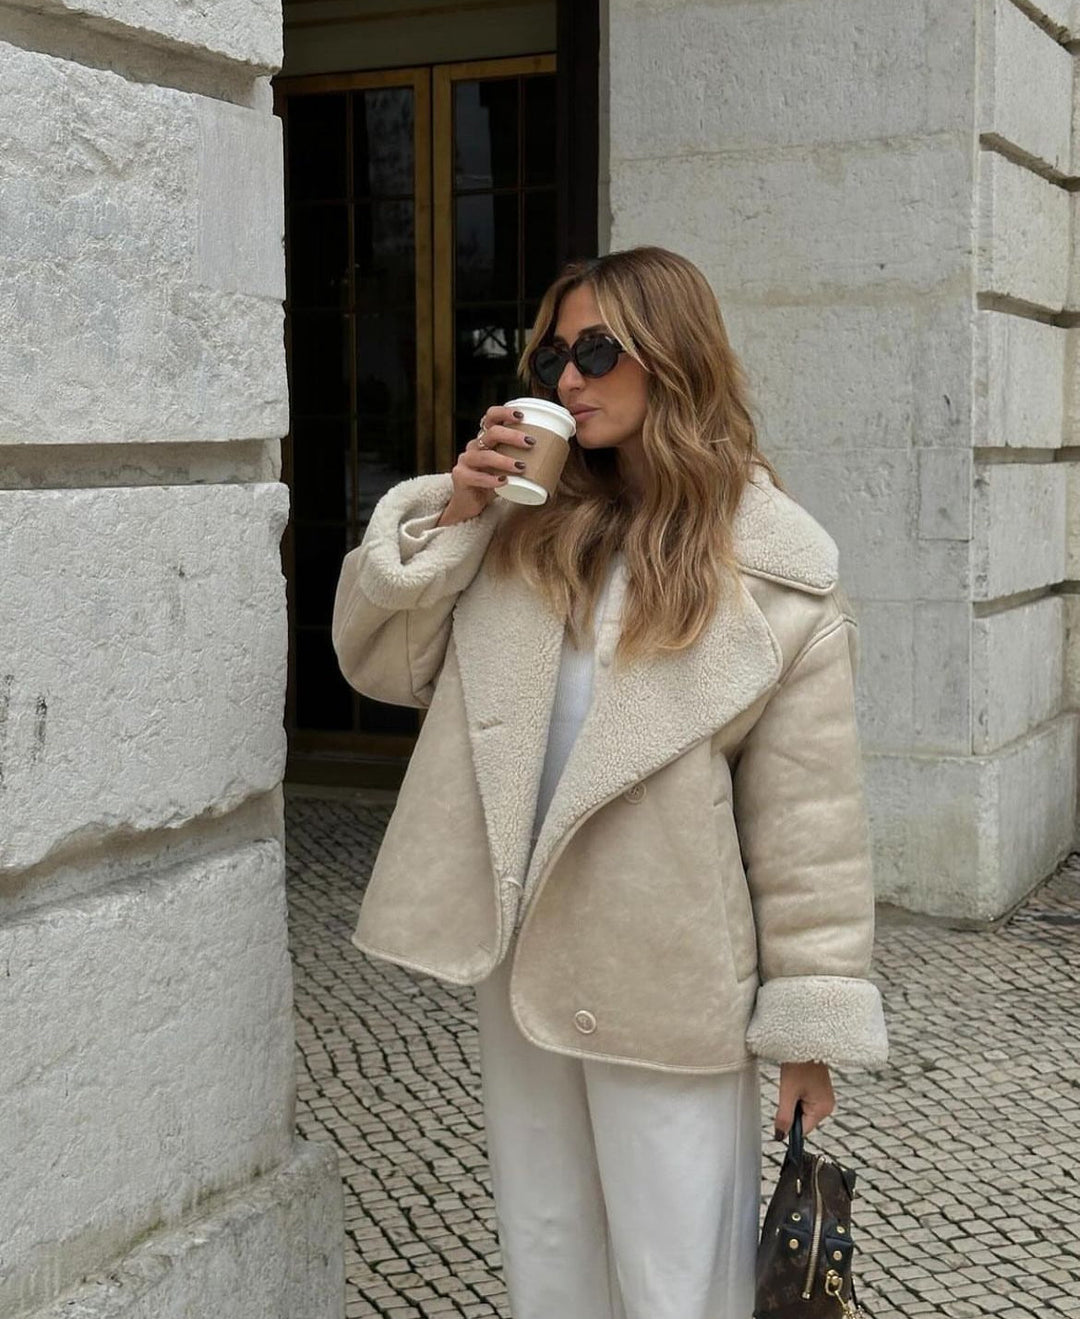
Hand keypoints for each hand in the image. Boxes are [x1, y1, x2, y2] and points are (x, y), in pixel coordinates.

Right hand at [438, 406, 534, 523]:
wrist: (471, 504)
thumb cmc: (494, 483)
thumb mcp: (508, 468)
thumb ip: (522, 459)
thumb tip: (556, 454)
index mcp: (486, 439)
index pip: (490, 417)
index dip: (504, 413)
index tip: (522, 416)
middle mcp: (474, 446)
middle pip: (491, 433)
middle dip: (512, 436)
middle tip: (531, 443)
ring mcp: (466, 460)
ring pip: (484, 455)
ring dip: (505, 460)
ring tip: (521, 466)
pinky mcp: (460, 476)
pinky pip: (475, 476)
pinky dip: (491, 479)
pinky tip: (504, 481)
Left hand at [774, 1061, 834, 1140]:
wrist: (805, 1042)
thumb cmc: (798, 1064)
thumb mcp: (787, 1092)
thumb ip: (784, 1117)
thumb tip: (780, 1136)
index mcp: (823, 1109)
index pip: (804, 1130)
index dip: (790, 1127)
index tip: (780, 1117)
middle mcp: (827, 1106)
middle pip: (804, 1121)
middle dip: (792, 1112)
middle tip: (789, 1093)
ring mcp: (825, 1098)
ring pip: (803, 1111)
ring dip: (794, 1103)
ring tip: (793, 1085)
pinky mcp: (820, 1091)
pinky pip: (806, 1101)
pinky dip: (797, 1096)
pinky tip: (796, 1083)